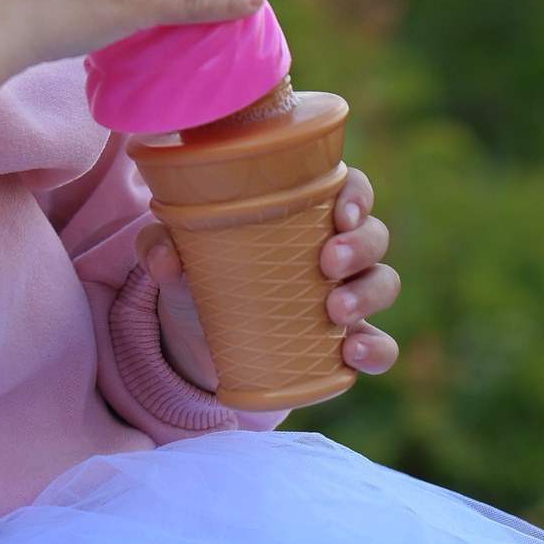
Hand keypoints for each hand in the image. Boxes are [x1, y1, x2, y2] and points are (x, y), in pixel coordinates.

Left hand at [138, 166, 400, 396]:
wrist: (202, 338)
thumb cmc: (202, 273)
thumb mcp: (177, 255)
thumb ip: (160, 245)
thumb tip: (165, 259)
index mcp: (306, 212)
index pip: (350, 189)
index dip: (356, 197)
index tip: (339, 213)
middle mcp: (337, 248)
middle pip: (374, 235)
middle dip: (360, 246)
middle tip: (328, 263)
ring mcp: (347, 295)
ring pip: (383, 283)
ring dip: (367, 294)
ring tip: (334, 311)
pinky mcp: (347, 341)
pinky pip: (381, 344)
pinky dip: (376, 349)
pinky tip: (354, 353)